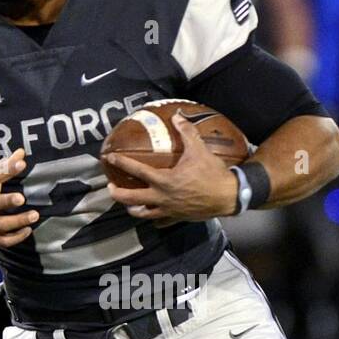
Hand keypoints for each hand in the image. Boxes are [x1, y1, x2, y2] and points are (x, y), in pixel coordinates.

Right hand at [0, 150, 38, 247]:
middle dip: (5, 201)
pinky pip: (1, 241)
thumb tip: (21, 152)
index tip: (21, 163)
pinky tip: (28, 230)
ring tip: (34, 215)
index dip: (5, 170)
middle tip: (21, 198)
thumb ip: (2, 167)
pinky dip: (16, 237)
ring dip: (17, 221)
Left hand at [103, 112, 238, 221]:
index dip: (121, 163)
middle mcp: (161, 197)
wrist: (228, 196)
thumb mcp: (199, 150)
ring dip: (132, 208)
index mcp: (163, 180)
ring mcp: (168, 210)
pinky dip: (154, 219)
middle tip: (110, 187)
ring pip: (143, 214)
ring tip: (128, 203)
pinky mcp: (177, 218)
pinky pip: (161, 222)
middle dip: (117, 193)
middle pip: (131, 199)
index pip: (136, 170)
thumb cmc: (212, 173)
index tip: (110, 158)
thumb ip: (186, 133)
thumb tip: (177, 116)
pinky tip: (153, 215)